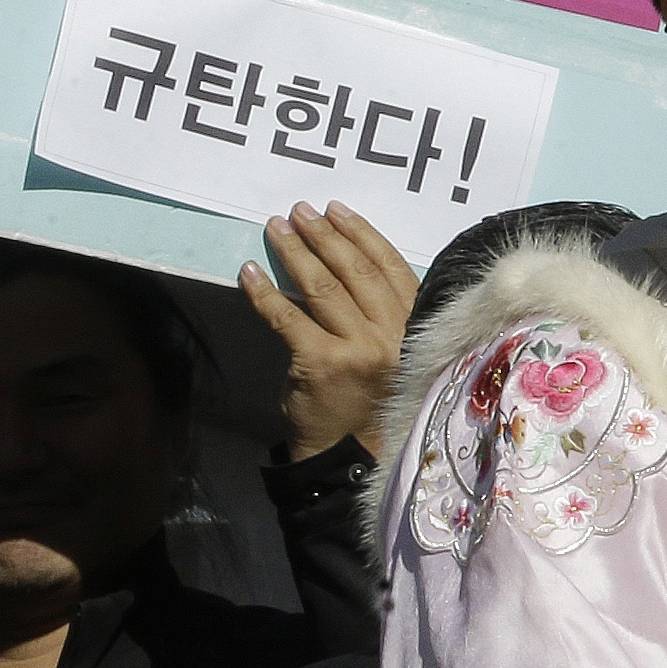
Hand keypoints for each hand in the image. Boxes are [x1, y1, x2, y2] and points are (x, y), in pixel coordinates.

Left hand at [245, 204, 423, 460]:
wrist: (349, 455)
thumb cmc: (370, 400)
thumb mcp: (392, 352)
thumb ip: (379, 315)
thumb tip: (340, 263)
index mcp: (416, 328)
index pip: (391, 268)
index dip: (362, 235)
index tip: (337, 212)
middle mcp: (393, 335)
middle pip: (356, 272)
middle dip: (325, 235)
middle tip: (301, 212)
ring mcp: (358, 349)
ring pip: (322, 288)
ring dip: (296, 252)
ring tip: (278, 228)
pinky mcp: (320, 363)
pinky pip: (287, 317)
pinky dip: (264, 292)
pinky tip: (249, 272)